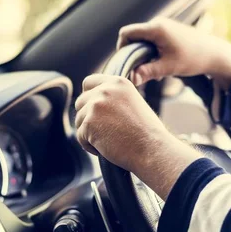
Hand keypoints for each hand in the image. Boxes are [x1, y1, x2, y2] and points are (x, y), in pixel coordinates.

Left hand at [75, 74, 201, 198]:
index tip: (95, 110)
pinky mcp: (89, 123)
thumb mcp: (133, 102)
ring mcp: (95, 106)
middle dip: (88, 117)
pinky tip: (106, 148)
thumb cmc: (147, 132)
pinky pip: (80, 136)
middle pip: (80, 102)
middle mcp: (105, 90)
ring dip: (89, 132)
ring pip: (79, 120)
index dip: (89, 97)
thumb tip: (94, 102)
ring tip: (110, 140)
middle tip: (105, 131)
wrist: (151, 149)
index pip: (89, 82)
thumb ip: (114, 97)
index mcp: (118, 83)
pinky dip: (89, 145)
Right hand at [117, 17, 230, 88]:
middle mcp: (157, 23)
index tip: (126, 63)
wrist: (214, 53)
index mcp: (155, 29)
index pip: (126, 33)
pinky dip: (151, 52)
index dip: (121, 48)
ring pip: (142, 39)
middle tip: (138, 70)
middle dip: (132, 54)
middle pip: (133, 36)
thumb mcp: (168, 67)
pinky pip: (151, 40)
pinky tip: (160, 65)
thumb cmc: (193, 59)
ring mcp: (163, 26)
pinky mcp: (167, 31)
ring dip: (142, 54)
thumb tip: (131, 79)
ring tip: (153, 70)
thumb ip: (148, 72)